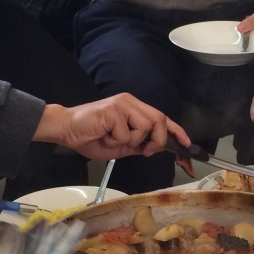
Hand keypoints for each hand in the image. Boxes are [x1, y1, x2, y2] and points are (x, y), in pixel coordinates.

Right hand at [34, 95, 189, 160]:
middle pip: (159, 120)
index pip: (161, 117)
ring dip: (132, 141)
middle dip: (157, 140)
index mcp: (134, 108)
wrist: (66, 130)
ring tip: (114, 140)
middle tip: (144, 151)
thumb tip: (154, 149)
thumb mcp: (120, 145)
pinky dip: (116, 142)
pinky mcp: (113, 111)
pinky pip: (126, 133)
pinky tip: (104, 137)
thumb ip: (138, 144)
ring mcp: (122, 104)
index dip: (176, 130)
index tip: (187, 144)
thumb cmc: (90, 137)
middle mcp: (130, 102)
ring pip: (145, 126)